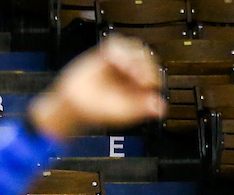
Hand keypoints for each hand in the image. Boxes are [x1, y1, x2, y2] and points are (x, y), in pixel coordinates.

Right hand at [28, 35, 164, 139]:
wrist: (73, 105)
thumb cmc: (95, 111)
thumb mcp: (122, 113)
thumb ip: (141, 109)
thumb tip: (161, 108)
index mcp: (138, 85)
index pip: (154, 72)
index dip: (153, 74)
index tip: (147, 83)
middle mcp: (130, 71)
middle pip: (146, 57)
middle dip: (144, 65)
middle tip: (135, 76)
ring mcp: (117, 62)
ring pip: (134, 47)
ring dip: (132, 56)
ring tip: (125, 68)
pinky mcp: (103, 55)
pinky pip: (116, 43)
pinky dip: (118, 50)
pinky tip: (113, 60)